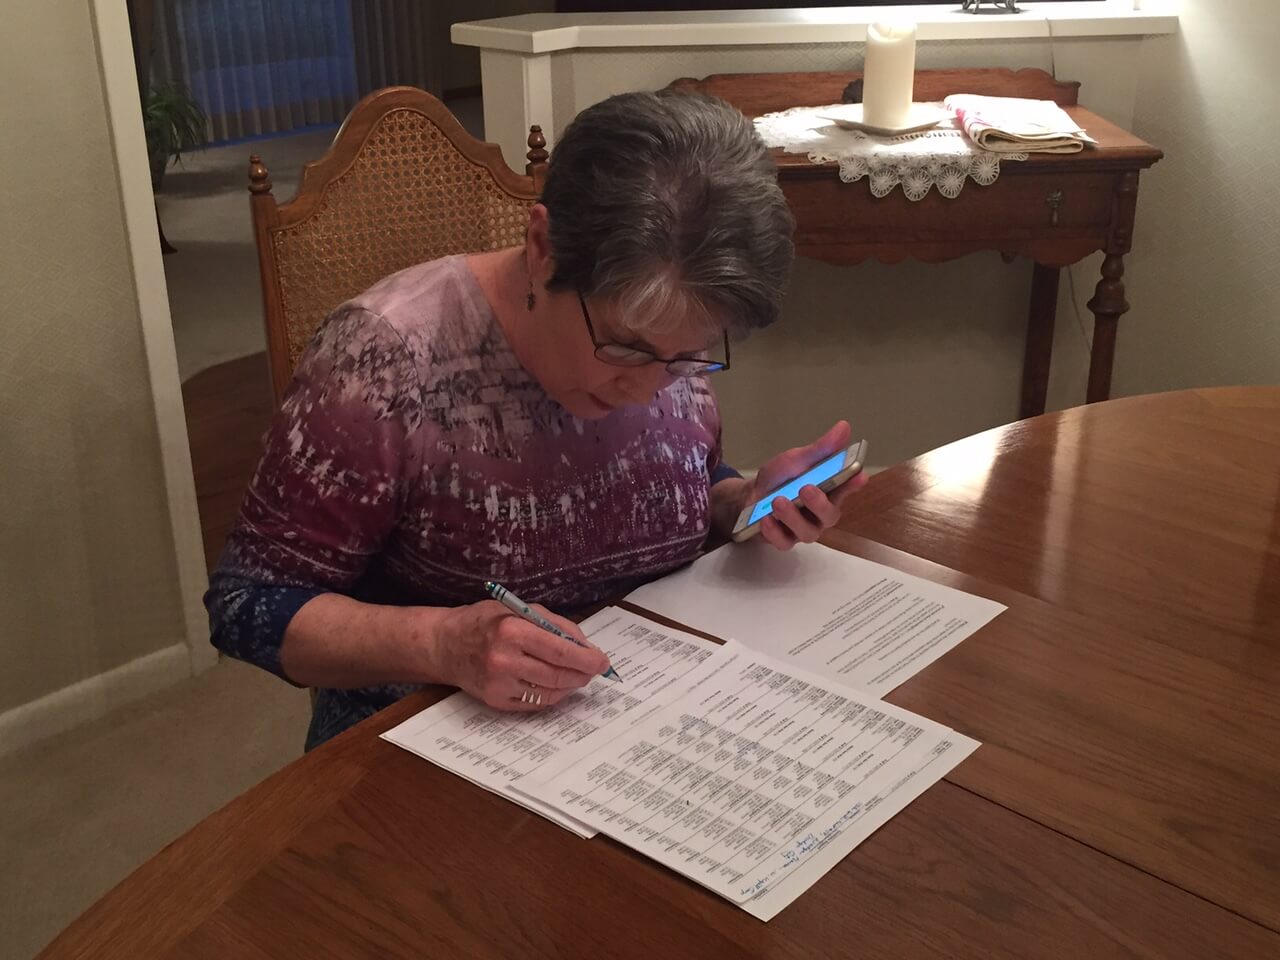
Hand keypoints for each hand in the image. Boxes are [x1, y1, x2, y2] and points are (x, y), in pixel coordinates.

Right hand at [428, 600, 610, 710]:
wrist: (445, 645)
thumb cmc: (485, 622)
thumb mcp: (519, 609)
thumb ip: (554, 625)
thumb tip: (585, 645)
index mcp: (512, 630)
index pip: (561, 651)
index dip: (587, 659)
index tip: (603, 661)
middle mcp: (504, 659)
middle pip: (559, 675)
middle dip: (583, 674)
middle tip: (594, 670)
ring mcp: (499, 684)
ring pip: (550, 692)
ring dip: (570, 685)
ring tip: (577, 676)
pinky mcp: (496, 701)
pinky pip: (535, 703)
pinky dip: (552, 695)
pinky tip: (556, 685)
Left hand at [744, 421, 865, 551]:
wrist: (750, 495)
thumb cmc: (782, 478)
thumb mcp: (798, 459)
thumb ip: (820, 449)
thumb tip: (844, 427)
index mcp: (829, 492)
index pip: (847, 488)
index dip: (854, 483)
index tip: (859, 475)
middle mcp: (820, 514)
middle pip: (829, 515)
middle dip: (819, 503)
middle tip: (806, 488)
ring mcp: (803, 529)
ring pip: (807, 532)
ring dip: (793, 517)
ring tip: (778, 501)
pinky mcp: (784, 540)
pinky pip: (784, 542)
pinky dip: (775, 532)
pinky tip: (766, 519)